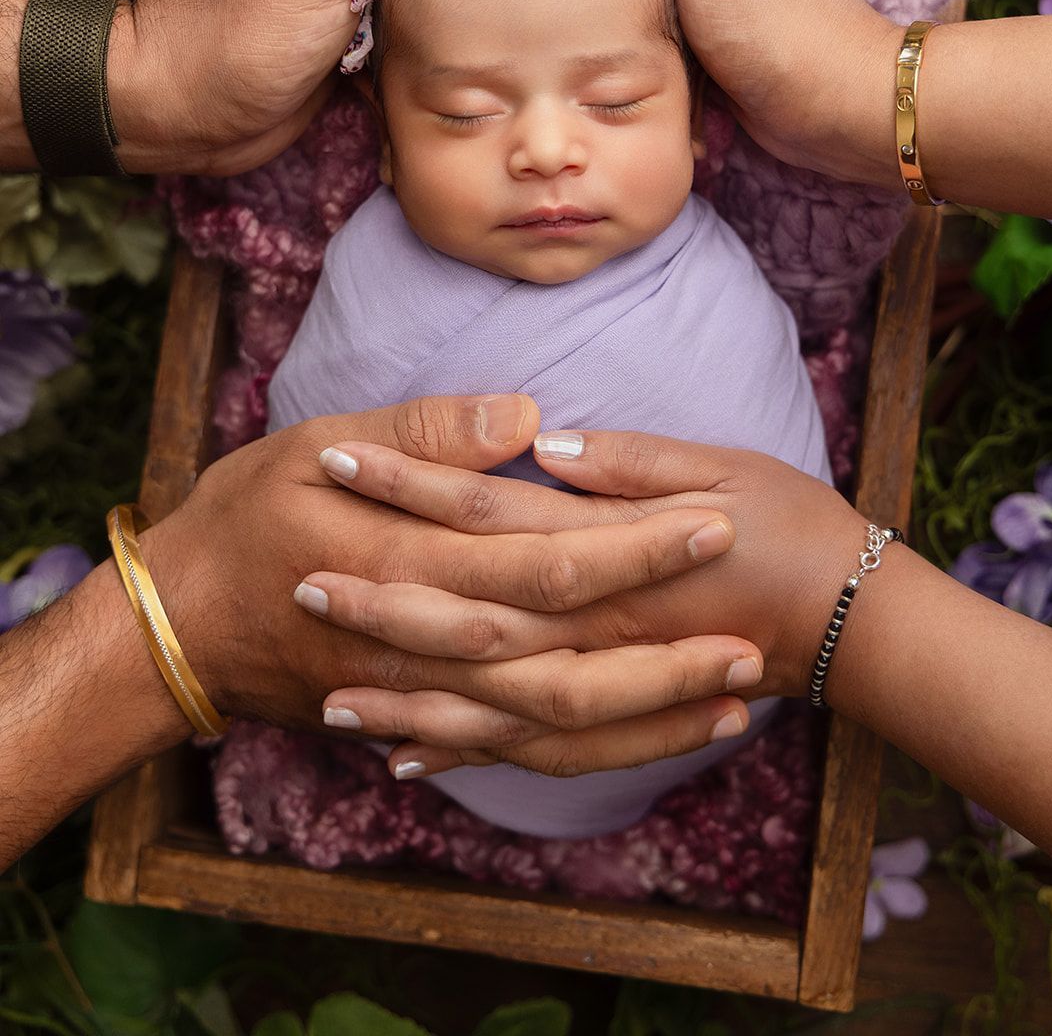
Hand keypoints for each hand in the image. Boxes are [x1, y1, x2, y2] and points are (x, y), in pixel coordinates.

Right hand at [140, 395, 757, 766]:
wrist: (176, 626)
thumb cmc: (246, 518)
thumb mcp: (320, 447)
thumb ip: (428, 436)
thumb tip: (529, 417)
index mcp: (413, 560)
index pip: (550, 556)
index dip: (636, 544)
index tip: (715, 521)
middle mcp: (427, 641)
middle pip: (568, 657)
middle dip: (666, 649)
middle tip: (755, 635)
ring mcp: (424, 695)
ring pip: (555, 724)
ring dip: (648, 716)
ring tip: (736, 700)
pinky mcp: (422, 719)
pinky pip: (519, 752)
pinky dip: (589, 753)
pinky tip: (652, 736)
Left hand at [304, 427, 870, 776]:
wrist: (854, 617)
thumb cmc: (794, 525)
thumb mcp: (724, 463)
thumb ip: (630, 462)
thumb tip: (543, 442)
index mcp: (616, 546)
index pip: (489, 513)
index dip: (412, 486)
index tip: (340, 460)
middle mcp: (601, 622)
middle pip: (469, 615)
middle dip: (381, 601)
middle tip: (301, 585)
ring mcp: (609, 677)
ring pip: (488, 702)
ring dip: (406, 697)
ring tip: (325, 694)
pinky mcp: (619, 713)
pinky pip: (530, 751)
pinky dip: (465, 757)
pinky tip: (406, 757)